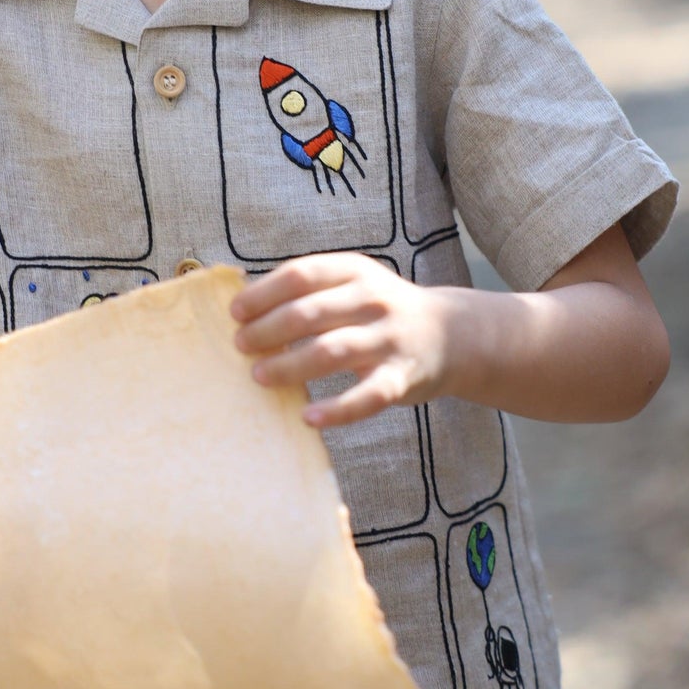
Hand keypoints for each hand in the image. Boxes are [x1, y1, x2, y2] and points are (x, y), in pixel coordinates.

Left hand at [230, 252, 454, 427]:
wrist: (453, 335)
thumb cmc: (381, 311)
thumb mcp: (354, 284)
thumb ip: (309, 290)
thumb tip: (243, 303)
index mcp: (354, 271)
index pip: (300, 275)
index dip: (263, 294)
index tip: (235, 313)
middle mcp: (372, 300)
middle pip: (309, 313)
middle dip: (268, 330)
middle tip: (240, 346)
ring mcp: (388, 339)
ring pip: (331, 351)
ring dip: (290, 365)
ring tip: (259, 376)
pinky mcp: (401, 378)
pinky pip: (366, 397)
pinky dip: (336, 409)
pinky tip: (308, 417)